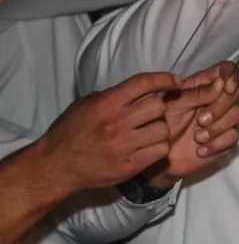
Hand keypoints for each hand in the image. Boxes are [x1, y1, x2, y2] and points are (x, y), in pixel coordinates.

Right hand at [34, 72, 180, 188]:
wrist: (58, 164)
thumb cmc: (70, 132)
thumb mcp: (84, 105)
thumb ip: (110, 96)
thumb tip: (135, 91)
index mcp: (105, 104)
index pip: (142, 83)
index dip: (164, 79)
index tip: (174, 81)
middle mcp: (117, 122)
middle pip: (159, 107)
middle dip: (159, 109)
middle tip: (151, 115)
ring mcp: (125, 144)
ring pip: (164, 130)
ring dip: (160, 130)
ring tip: (148, 133)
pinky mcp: (132, 164)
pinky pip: (161, 150)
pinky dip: (159, 147)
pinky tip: (148, 147)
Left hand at [152, 63, 238, 184]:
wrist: (156, 154)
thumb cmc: (159, 123)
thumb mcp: (173, 104)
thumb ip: (196, 93)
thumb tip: (221, 83)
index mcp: (203, 85)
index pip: (227, 70)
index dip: (231, 76)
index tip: (226, 89)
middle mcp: (217, 100)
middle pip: (237, 94)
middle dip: (220, 108)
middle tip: (201, 120)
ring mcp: (223, 119)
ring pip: (238, 115)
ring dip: (218, 127)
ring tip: (197, 137)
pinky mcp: (225, 139)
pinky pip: (233, 137)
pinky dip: (217, 144)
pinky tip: (200, 149)